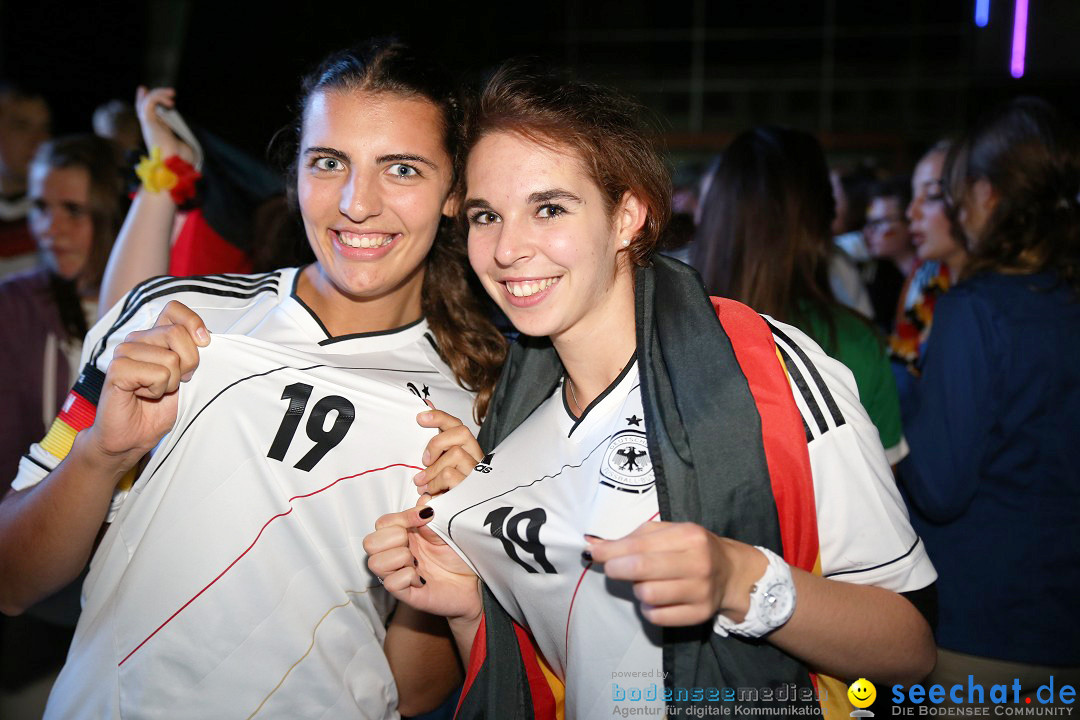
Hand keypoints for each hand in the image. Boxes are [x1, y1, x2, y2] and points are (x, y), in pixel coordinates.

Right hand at [82, 301, 209, 468]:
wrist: (133, 435)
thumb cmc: (160, 407)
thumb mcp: (188, 376)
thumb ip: (195, 353)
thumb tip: (207, 338)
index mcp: (154, 336)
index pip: (174, 309)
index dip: (193, 323)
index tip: (202, 344)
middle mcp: (137, 339)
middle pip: (178, 334)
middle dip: (188, 364)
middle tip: (175, 382)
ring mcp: (124, 352)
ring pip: (170, 359)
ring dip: (171, 383)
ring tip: (155, 391)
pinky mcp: (117, 369)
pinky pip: (158, 374)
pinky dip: (158, 390)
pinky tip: (143, 395)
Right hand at [135, 86, 193, 162]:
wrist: (173, 167)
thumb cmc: (180, 161)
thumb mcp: (183, 146)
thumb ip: (182, 139)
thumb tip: (189, 140)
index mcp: (157, 133)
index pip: (149, 115)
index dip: (149, 104)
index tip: (155, 95)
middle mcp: (150, 128)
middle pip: (142, 107)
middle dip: (149, 95)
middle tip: (162, 90)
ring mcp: (148, 125)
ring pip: (145, 102)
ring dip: (158, 94)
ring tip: (172, 94)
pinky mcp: (148, 123)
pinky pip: (148, 104)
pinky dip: (157, 98)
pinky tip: (170, 103)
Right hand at [364, 504, 480, 621]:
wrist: (472, 581)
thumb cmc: (457, 555)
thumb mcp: (445, 529)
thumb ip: (430, 515)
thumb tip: (423, 502)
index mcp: (403, 536)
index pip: (382, 523)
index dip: (402, 518)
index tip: (426, 517)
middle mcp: (395, 555)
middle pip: (369, 543)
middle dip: (395, 538)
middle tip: (415, 545)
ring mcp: (397, 575)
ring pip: (375, 563)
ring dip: (400, 558)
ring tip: (418, 562)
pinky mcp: (404, 594)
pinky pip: (391, 583)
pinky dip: (408, 577)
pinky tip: (422, 579)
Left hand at [413, 410, 482, 496]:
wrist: (462, 529)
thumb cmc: (448, 498)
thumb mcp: (437, 471)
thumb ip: (433, 446)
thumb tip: (425, 406)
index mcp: (468, 453)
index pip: (457, 425)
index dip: (440, 417)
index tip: (420, 417)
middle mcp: (477, 460)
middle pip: (461, 432)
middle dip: (437, 442)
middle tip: (424, 461)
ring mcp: (477, 474)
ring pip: (454, 454)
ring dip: (433, 470)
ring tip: (422, 484)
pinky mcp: (474, 490)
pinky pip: (451, 476)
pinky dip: (435, 484)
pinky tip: (430, 495)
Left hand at [587, 521, 767, 626]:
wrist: (730, 572)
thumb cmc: (690, 548)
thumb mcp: (666, 533)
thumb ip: (630, 539)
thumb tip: (593, 548)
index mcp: (689, 536)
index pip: (639, 546)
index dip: (611, 552)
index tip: (594, 554)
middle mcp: (698, 563)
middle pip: (641, 570)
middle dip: (618, 570)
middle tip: (614, 570)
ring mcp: (701, 591)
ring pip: (647, 595)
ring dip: (638, 591)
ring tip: (645, 583)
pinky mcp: (699, 614)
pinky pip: (657, 617)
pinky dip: (649, 609)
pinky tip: (657, 599)